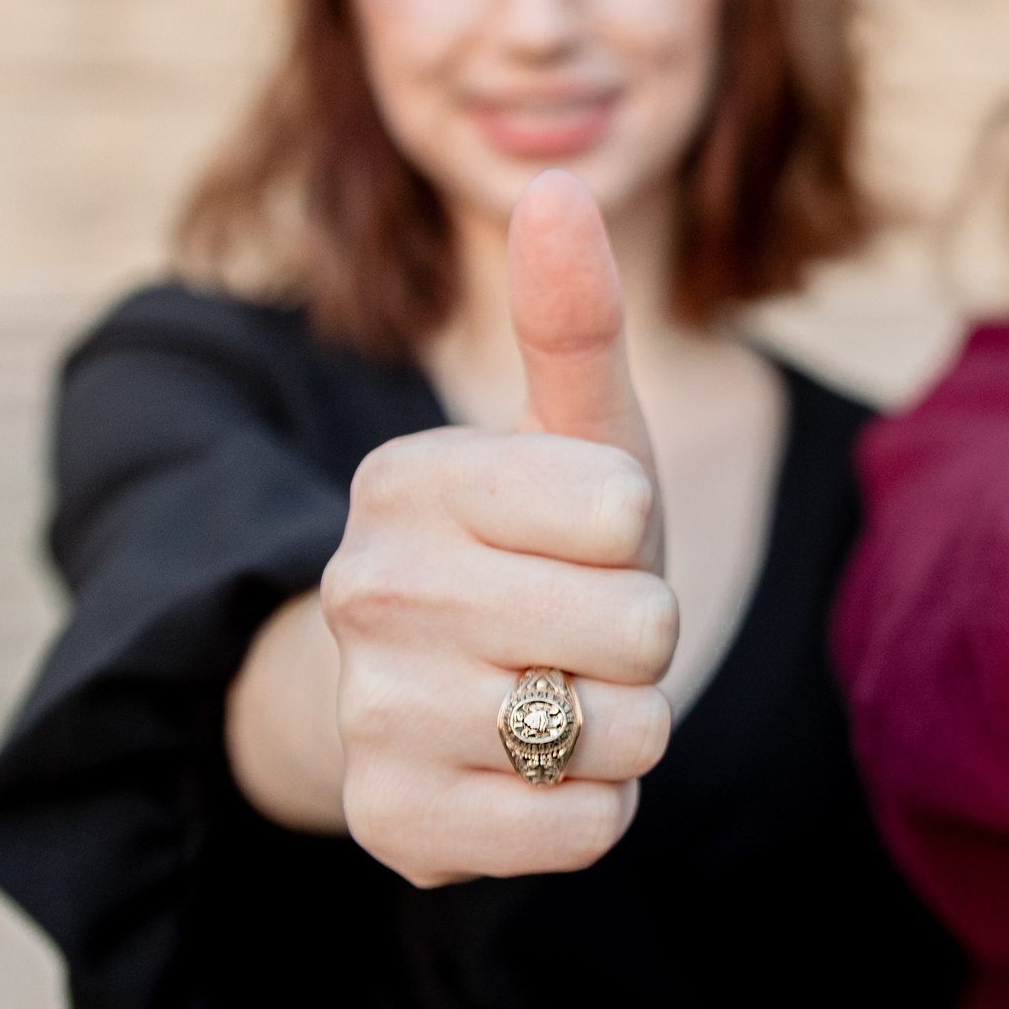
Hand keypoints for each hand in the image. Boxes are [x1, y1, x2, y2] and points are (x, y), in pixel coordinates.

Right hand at [322, 170, 676, 886]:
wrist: (424, 701)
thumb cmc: (528, 551)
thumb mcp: (568, 436)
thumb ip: (573, 319)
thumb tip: (558, 179)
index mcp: (408, 476)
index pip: (622, 505)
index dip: (632, 532)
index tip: (582, 539)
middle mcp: (367, 587)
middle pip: (639, 625)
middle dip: (641, 637)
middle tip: (578, 632)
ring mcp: (372, 713)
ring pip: (621, 732)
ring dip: (623, 727)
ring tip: (557, 698)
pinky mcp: (393, 826)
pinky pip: (587, 829)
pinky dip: (594, 810)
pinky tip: (535, 775)